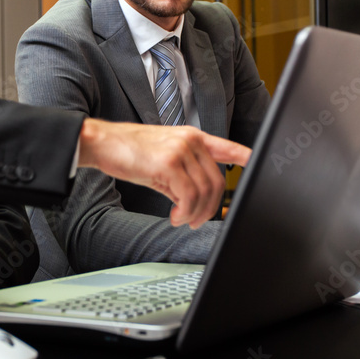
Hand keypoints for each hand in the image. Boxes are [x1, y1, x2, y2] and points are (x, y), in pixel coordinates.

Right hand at [78, 119, 251, 228]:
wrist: (102, 143)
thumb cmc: (128, 152)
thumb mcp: (161, 161)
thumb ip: (183, 176)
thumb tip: (194, 203)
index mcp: (192, 137)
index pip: (226, 147)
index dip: (245, 157)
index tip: (256, 164)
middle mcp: (191, 140)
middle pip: (217, 182)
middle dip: (211, 208)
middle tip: (196, 221)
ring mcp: (181, 149)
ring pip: (204, 191)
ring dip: (195, 214)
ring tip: (181, 220)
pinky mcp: (169, 161)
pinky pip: (188, 195)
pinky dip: (184, 212)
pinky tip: (174, 216)